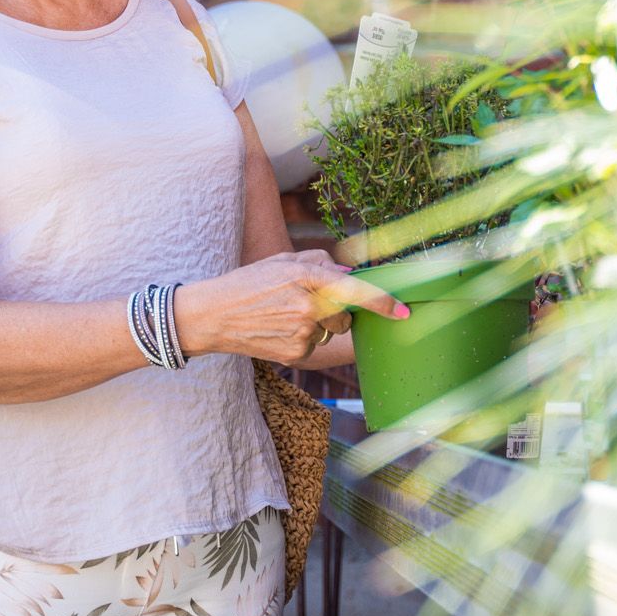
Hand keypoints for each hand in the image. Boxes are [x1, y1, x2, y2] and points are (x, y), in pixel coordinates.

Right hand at [177, 250, 407, 365]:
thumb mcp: (283, 261)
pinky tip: (277, 330)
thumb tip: (349, 275)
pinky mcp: (295, 355)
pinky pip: (314, 346)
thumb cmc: (249, 283)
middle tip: (305, 302)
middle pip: (345, 315)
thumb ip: (320, 263)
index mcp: (308, 279)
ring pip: (329, 331)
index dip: (383, 302)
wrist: (212, 315)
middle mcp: (309, 308)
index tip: (404, 311)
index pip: (355, 291)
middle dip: (336, 311)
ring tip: (283, 315)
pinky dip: (302, 339)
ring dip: (317, 325)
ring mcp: (302, 335)